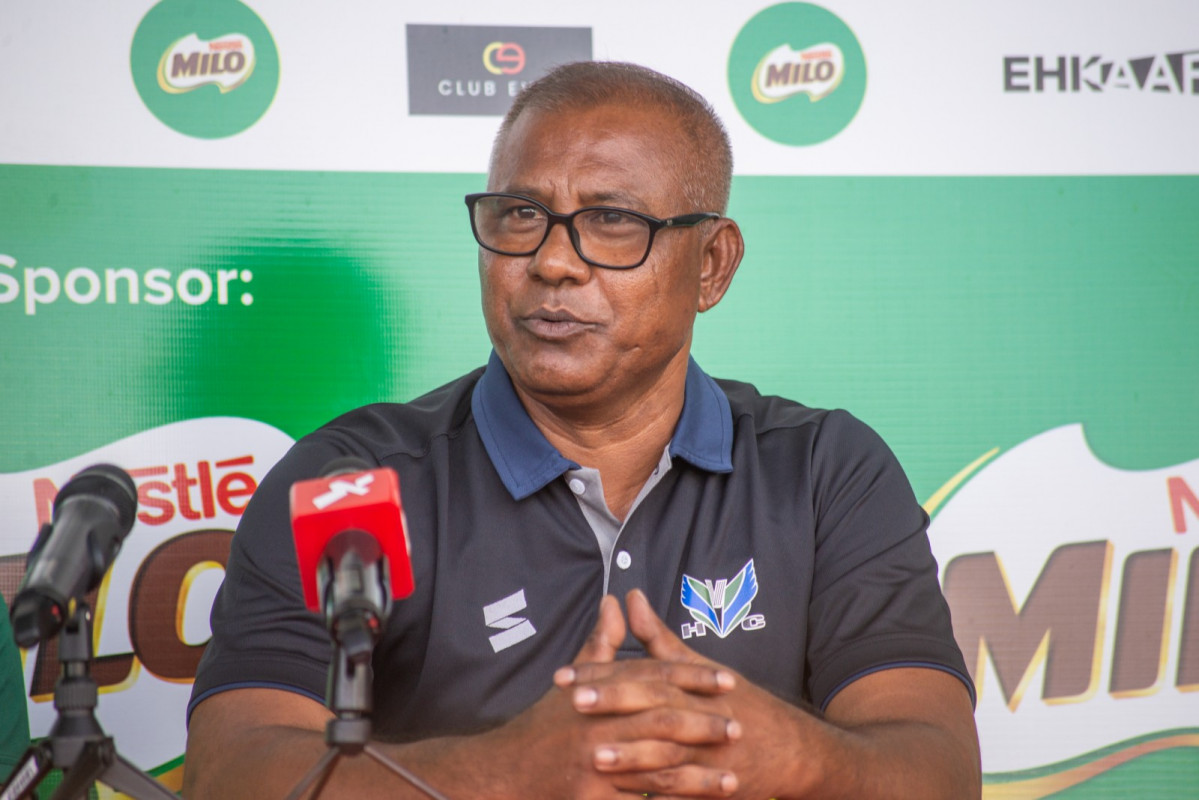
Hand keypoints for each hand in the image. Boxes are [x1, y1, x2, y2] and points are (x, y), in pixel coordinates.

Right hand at [481, 594, 741, 798]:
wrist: (504, 772)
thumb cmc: (543, 725)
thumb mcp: (571, 680)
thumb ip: (601, 643)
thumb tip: (615, 600)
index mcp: (597, 692)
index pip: (653, 676)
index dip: (692, 676)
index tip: (727, 681)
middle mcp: (597, 724)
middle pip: (662, 720)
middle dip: (704, 725)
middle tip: (739, 728)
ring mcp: (595, 763)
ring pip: (658, 768)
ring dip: (699, 777)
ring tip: (733, 781)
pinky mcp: (593, 797)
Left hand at [560, 589, 812, 798]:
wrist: (795, 751)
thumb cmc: (742, 704)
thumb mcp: (703, 668)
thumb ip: (660, 639)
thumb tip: (630, 598)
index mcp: (693, 686)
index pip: (643, 674)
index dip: (604, 674)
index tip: (566, 676)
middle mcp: (701, 716)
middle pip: (654, 707)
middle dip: (613, 705)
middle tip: (572, 703)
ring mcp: (709, 756)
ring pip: (668, 755)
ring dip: (632, 757)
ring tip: (594, 757)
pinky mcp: (715, 789)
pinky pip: (685, 796)